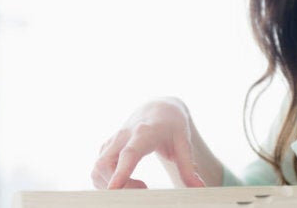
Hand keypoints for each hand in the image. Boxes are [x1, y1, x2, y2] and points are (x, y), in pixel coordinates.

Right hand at [91, 97, 205, 188]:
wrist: (158, 107)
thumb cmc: (172, 124)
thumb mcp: (184, 142)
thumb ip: (188, 167)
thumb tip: (199, 188)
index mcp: (144, 133)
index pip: (129, 154)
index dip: (120, 172)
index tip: (113, 190)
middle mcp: (123, 136)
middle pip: (106, 164)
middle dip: (117, 185)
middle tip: (144, 189)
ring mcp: (113, 141)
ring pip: (98, 167)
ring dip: (110, 184)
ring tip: (139, 186)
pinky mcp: (107, 147)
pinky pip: (98, 169)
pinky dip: (106, 181)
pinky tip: (126, 182)